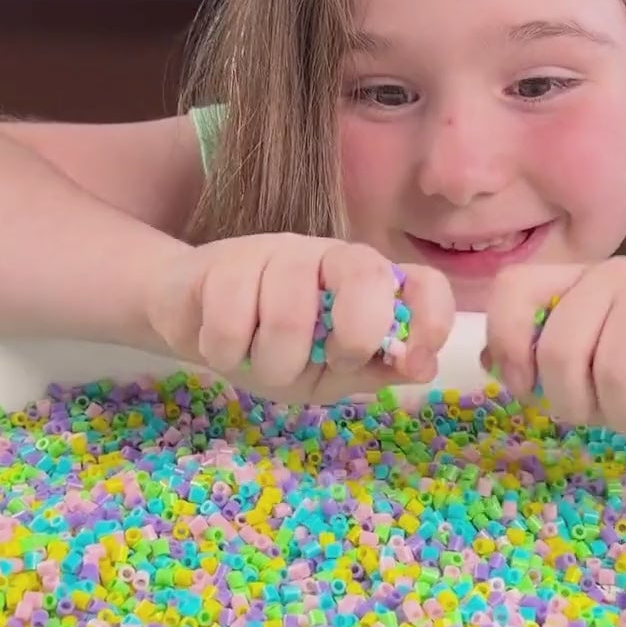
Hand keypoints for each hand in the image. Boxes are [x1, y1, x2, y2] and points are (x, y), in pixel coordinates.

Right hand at [148, 235, 453, 402]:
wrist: (193, 322)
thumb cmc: (273, 349)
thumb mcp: (330, 374)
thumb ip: (375, 369)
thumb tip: (422, 367)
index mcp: (367, 285)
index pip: (423, 282)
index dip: (432, 317)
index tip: (415, 359)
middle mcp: (329, 257)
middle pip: (365, 275)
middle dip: (354, 336)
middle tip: (327, 361)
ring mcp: (277, 252)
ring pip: (290, 313)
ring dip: (273, 362)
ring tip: (260, 362)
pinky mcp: (224, 261)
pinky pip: (231, 319)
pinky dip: (226, 353)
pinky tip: (223, 348)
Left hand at [482, 257, 625, 437]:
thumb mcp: (600, 375)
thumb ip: (547, 365)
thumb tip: (489, 364)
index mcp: (581, 284)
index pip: (514, 292)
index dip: (509, 346)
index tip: (530, 389)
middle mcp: (617, 274)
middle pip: (562, 353)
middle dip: (584, 408)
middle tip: (617, 415)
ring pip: (617, 374)